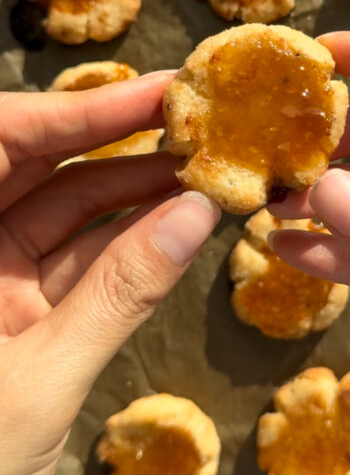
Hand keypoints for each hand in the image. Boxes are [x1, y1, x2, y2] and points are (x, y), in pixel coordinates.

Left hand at [0, 73, 219, 474]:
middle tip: (196, 119)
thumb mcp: (41, 382)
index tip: (159, 92)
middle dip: (118, 140)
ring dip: (135, 191)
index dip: (81, 111)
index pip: (2, 143)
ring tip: (205, 170)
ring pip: (64, 210)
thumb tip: (194, 216)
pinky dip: (129, 246)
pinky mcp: (15, 314)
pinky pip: (77, 262)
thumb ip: (121, 294)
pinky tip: (181, 223)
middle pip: (36, 165)